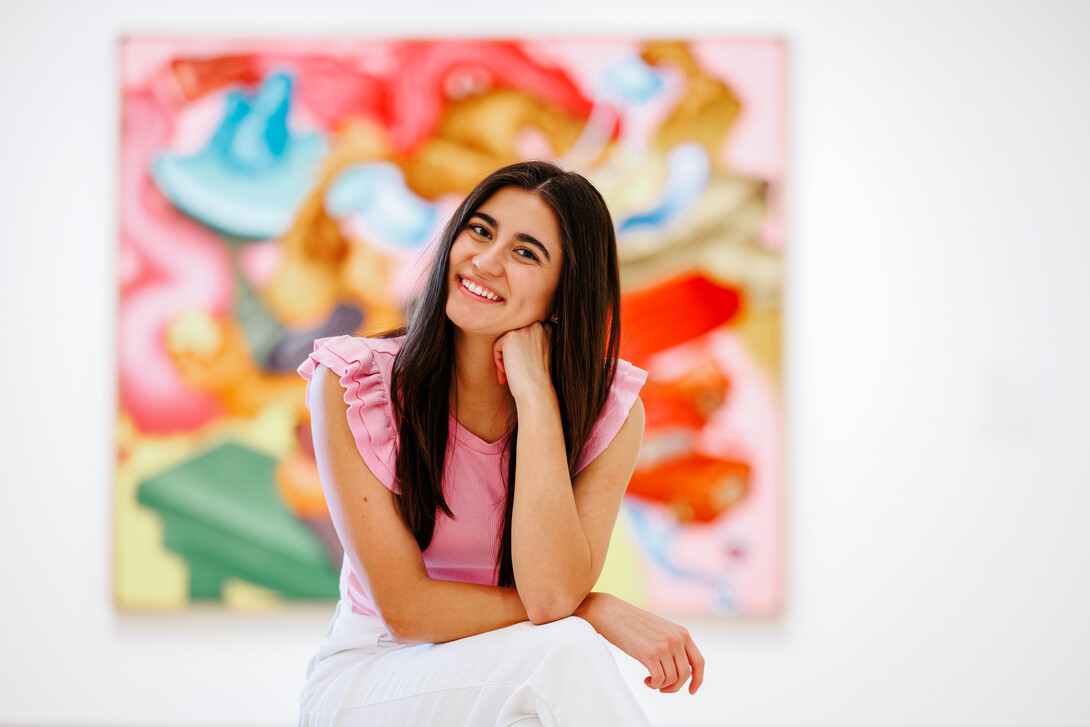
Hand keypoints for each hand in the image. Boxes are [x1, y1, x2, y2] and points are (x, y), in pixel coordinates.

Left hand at [492, 320, 553, 399]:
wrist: (537, 390)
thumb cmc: (539, 376)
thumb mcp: (542, 352)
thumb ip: (534, 340)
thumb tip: (517, 339)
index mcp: (548, 328)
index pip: (527, 333)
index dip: (523, 350)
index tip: (525, 364)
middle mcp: (537, 325)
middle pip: (516, 336)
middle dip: (513, 353)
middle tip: (516, 370)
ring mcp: (523, 330)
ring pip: (506, 341)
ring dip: (505, 357)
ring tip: (510, 373)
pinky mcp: (510, 337)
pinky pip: (497, 346)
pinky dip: (499, 361)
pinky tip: (507, 372)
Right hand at [576, 592, 703, 694]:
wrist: (611, 613)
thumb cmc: (633, 623)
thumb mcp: (661, 630)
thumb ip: (674, 645)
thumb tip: (682, 672)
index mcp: (682, 633)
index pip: (698, 662)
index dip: (697, 680)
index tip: (691, 691)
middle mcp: (676, 639)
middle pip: (685, 675)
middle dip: (674, 686)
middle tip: (661, 688)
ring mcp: (663, 646)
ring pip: (672, 679)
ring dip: (661, 685)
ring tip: (650, 679)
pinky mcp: (649, 653)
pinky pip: (659, 680)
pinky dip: (654, 685)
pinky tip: (646, 680)